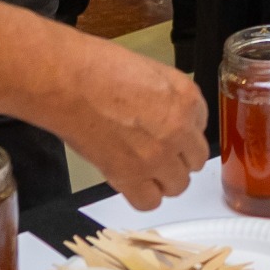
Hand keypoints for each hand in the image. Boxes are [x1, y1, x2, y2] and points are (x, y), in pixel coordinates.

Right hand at [43, 36, 208, 211]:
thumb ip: (166, 97)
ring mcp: (157, 156)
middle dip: (179, 157)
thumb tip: (165, 114)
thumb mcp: (148, 71)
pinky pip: (150, 202)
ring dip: (164, 179)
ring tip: (144, 169)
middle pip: (195, 159)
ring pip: (178, 185)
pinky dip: (143, 196)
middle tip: (158, 152)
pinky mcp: (131, 177)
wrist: (68, 82)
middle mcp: (179, 129)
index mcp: (186, 97)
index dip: (183, 130)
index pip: (200, 125)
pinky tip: (132, 183)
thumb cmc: (97, 67)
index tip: (169, 132)